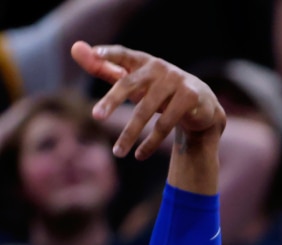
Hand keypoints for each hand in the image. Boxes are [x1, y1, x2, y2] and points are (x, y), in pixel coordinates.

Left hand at [69, 42, 224, 157]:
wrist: (203, 105)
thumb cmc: (159, 91)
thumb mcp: (134, 81)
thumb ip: (104, 67)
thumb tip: (75, 48)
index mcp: (142, 61)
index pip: (123, 54)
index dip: (110, 54)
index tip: (95, 54)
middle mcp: (159, 68)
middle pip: (130, 84)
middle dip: (112, 101)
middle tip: (95, 117)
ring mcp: (176, 81)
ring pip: (147, 111)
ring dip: (130, 134)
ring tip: (117, 153)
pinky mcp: (190, 98)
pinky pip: (166, 124)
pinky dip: (151, 142)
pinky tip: (139, 155)